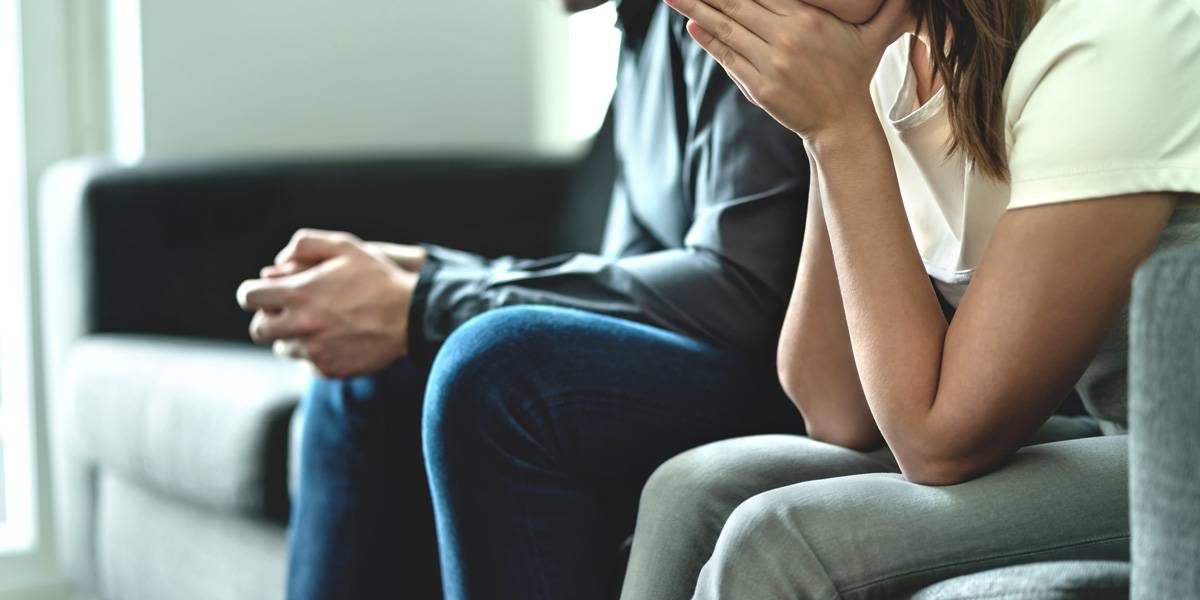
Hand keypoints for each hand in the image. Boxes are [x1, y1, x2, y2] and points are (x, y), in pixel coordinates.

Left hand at [237, 229, 417, 377]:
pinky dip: (316, 353)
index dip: (253, 293)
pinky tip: (337, 339)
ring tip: (320, 324)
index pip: (248, 297)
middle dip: (269, 318)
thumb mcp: (345, 246)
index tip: (265, 293)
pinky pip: (307, 364)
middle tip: (290, 311)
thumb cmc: (378, 278)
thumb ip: (305, 245)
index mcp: (299, 293)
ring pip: (283, 348)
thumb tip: (277, 262)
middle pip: (258, 330)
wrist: (411, 317)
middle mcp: (301, 325)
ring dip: (293, 336)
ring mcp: (314, 351)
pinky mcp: (328, 369)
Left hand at [664, 0, 910, 140]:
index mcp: (808, 19)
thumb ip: (890, 7)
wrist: (842, 124)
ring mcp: (770, 63)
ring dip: (696, 8)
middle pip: (738, 2)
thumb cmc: (854, 75)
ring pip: (726, 27)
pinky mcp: (758, 86)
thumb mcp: (875, 36)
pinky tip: (691, 22)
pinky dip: (708, 39)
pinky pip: (728, 57)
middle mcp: (786, 38)